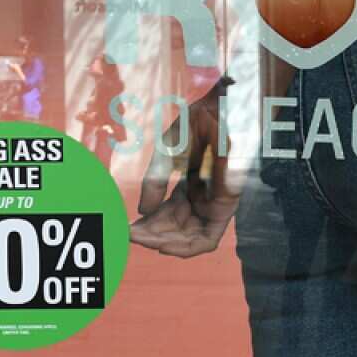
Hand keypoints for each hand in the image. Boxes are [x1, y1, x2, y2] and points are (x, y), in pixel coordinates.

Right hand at [130, 78, 239, 258]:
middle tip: (131, 238)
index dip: (148, 229)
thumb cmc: (194, 128)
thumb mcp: (165, 157)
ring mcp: (216, 206)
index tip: (129, 231)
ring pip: (192, 242)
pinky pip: (207, 239)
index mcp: (188, 191)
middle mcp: (202, 202)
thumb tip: (143, 213)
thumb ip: (154, 184)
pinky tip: (163, 245)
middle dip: (153, 239)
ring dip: (166, 245)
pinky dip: (186, 247)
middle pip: (178, 234)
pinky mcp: (227, 208)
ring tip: (145, 242)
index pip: (166, 219)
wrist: (216, 109)